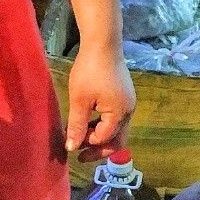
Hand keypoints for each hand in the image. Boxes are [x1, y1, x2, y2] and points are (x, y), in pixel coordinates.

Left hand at [65, 43, 135, 162]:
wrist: (103, 43)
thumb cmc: (89, 71)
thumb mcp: (79, 100)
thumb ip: (76, 126)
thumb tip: (71, 148)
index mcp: (120, 113)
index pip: (104, 138)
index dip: (88, 143)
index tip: (71, 143)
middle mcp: (129, 111)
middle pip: (118, 140)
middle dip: (99, 149)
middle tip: (81, 156)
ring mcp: (129, 103)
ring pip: (117, 130)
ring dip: (100, 137)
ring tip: (82, 137)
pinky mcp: (125, 96)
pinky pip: (116, 119)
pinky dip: (103, 125)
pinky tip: (89, 122)